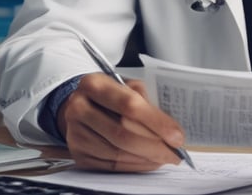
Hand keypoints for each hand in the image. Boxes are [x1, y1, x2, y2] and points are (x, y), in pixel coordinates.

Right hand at [56, 73, 185, 170]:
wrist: (79, 104)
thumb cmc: (110, 94)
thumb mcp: (127, 85)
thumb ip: (146, 101)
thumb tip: (171, 126)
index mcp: (95, 84)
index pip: (130, 105)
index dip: (156, 122)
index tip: (176, 135)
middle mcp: (80, 108)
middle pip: (123, 134)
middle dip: (155, 146)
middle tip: (175, 152)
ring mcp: (76, 133)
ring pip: (117, 153)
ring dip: (146, 159)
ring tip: (165, 157)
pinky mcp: (77, 153)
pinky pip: (110, 166)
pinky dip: (133, 166)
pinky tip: (147, 162)